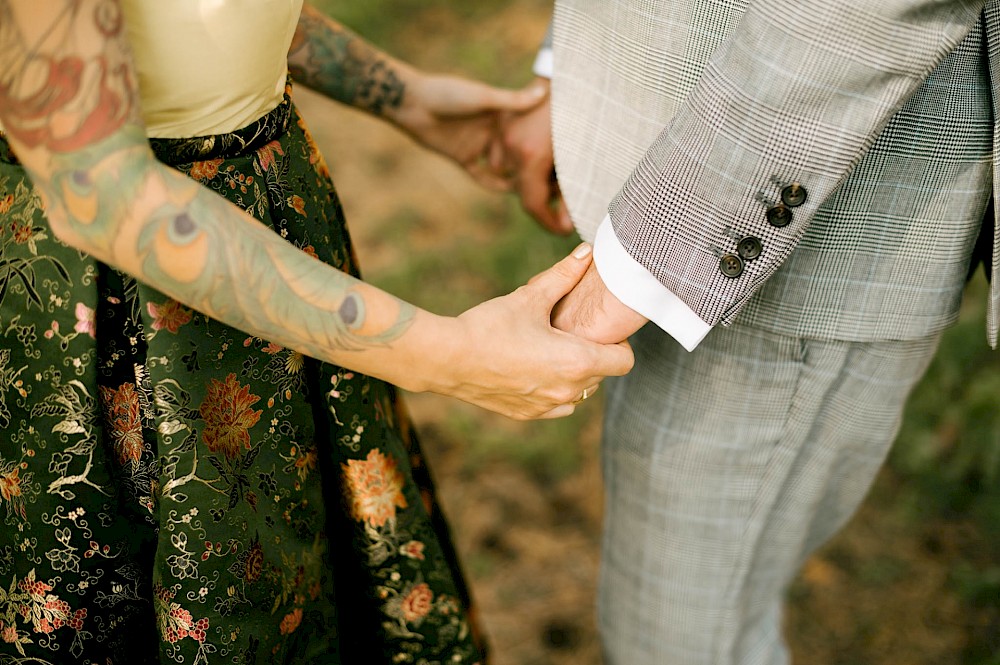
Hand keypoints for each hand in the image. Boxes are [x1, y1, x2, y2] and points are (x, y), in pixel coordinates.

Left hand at [390, 69, 547, 189]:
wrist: (413, 103)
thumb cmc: (447, 93)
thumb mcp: (483, 97)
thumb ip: (512, 101)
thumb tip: (542, 92)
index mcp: (499, 114)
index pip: (527, 130)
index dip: (542, 140)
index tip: (563, 148)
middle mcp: (492, 131)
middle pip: (517, 151)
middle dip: (533, 163)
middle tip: (556, 176)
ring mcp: (478, 145)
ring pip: (503, 166)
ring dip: (517, 177)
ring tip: (539, 190)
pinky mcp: (463, 158)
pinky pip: (482, 176)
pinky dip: (495, 184)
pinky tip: (511, 193)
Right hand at [430, 244, 633, 419]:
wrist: (447, 358)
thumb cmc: (490, 326)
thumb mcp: (530, 297)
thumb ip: (564, 275)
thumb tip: (587, 251)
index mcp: (576, 362)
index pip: (624, 361)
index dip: (618, 342)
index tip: (598, 328)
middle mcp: (568, 391)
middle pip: (602, 375)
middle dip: (593, 354)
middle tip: (569, 332)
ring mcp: (547, 407)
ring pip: (580, 393)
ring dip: (575, 374)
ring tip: (551, 351)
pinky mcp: (527, 415)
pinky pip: (557, 406)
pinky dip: (555, 390)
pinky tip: (535, 369)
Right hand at [497, 77, 573, 234]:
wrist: (572, 76)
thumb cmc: (583, 117)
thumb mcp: (579, 159)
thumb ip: (570, 195)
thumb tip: (566, 225)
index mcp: (531, 157)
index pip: (532, 205)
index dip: (548, 222)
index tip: (563, 230)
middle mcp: (511, 148)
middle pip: (522, 191)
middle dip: (544, 198)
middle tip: (567, 195)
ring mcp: (502, 134)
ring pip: (511, 174)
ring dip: (533, 179)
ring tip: (557, 169)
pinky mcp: (501, 123)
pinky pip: (504, 155)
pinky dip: (522, 162)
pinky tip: (541, 152)